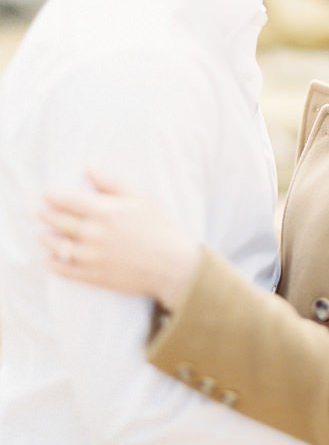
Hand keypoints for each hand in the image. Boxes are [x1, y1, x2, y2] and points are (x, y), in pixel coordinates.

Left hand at [40, 170, 198, 310]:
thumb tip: (89, 167)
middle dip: (47, 216)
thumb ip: (111, 184)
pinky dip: (55, 264)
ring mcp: (93, 257)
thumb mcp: (140, 199)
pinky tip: (50, 260)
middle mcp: (94, 234)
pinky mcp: (95, 276)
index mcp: (105, 212)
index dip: (54, 197)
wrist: (173, 266)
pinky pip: (67, 270)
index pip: (69, 201)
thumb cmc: (160, 228)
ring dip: (47, 239)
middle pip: (60, 223)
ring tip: (42, 235)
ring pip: (59, 247)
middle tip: (40, 212)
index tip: (46, 195)